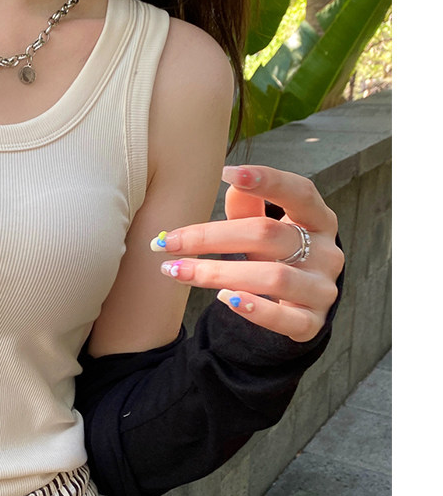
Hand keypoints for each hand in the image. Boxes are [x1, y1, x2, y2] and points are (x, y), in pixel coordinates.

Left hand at [149, 164, 344, 342]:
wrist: (300, 307)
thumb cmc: (278, 257)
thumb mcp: (266, 229)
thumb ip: (249, 208)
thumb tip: (230, 180)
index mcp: (319, 220)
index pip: (301, 192)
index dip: (268, 180)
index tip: (227, 172)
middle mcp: (327, 253)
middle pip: (269, 235)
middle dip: (212, 237)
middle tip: (168, 242)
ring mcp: (321, 289)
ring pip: (273, 278)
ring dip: (219, 274)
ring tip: (179, 271)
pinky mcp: (311, 323)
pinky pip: (284, 319)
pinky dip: (254, 310)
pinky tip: (224, 298)